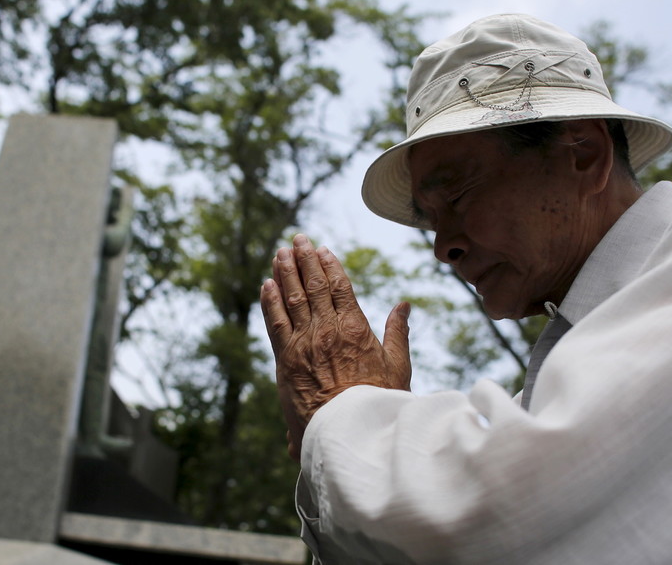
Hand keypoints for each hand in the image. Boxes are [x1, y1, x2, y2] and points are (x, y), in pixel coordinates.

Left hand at [260, 234, 410, 461]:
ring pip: (292, 298)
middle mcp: (327, 330)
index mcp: (355, 328)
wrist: (348, 431)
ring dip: (285, 272)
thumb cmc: (378, 403)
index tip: (323, 250)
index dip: (330, 266)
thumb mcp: (398, 366)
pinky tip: (267, 284)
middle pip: (313, 286)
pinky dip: (270, 301)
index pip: (340, 288)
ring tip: (281, 253)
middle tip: (298, 240)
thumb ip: (397, 332)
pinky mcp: (285, 359)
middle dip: (305, 260)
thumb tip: (404, 305)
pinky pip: (275, 322)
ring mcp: (304, 343)